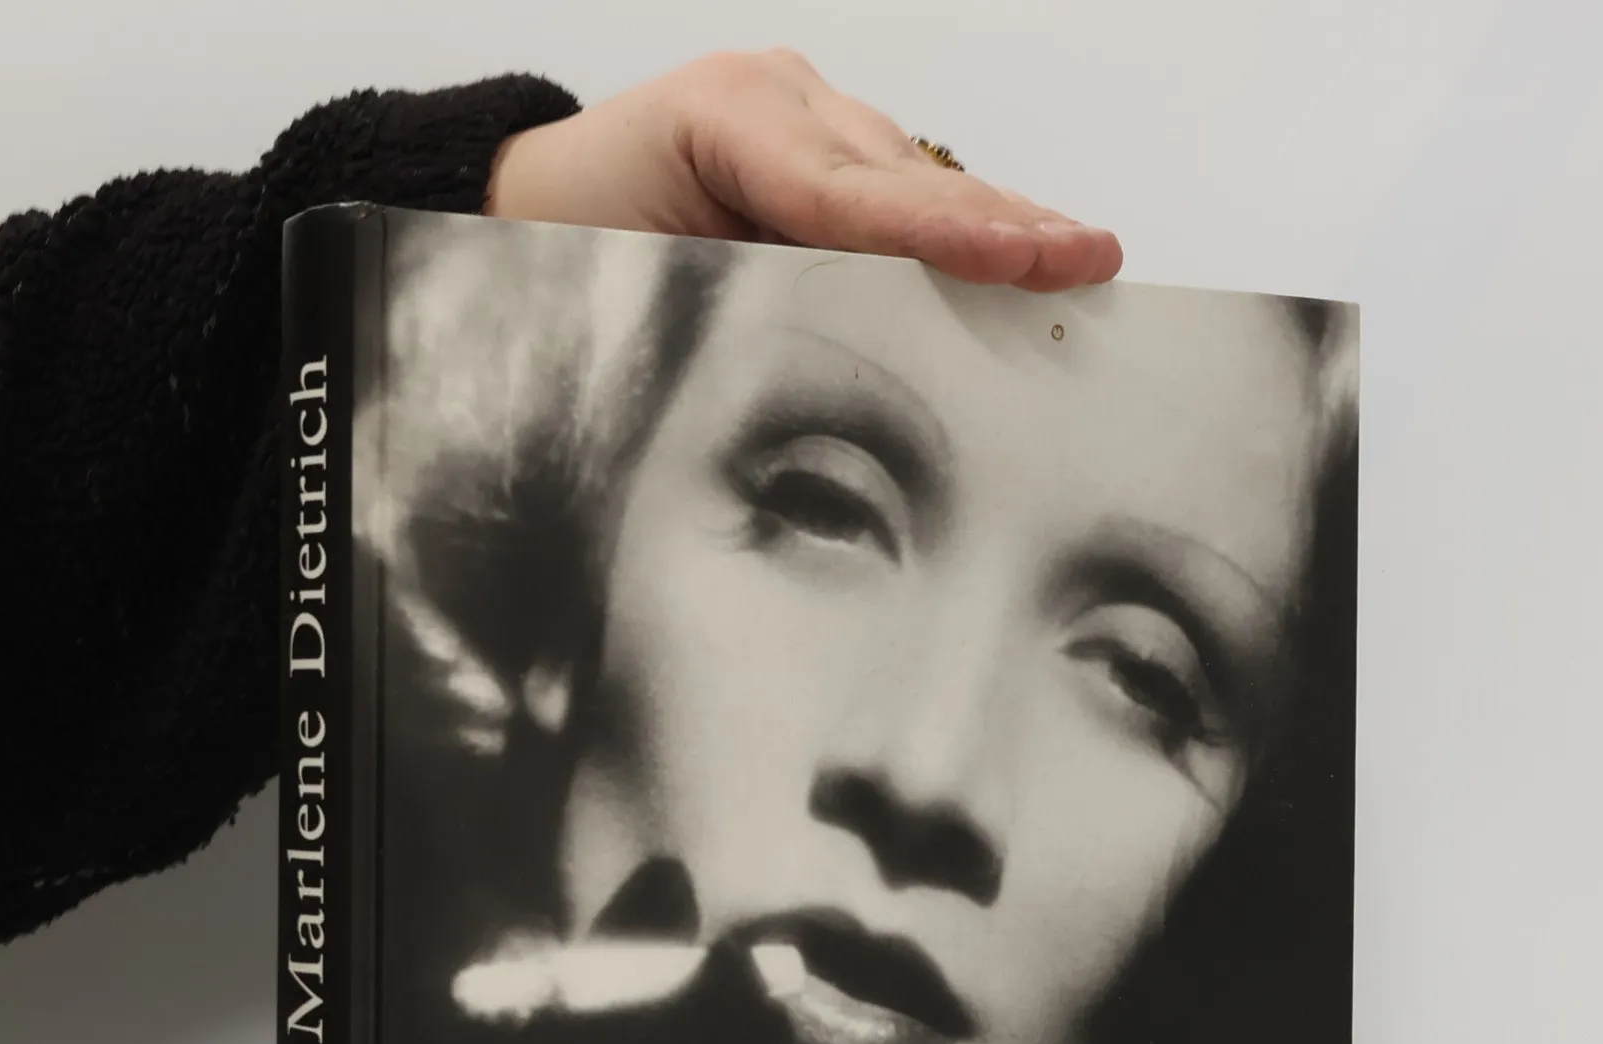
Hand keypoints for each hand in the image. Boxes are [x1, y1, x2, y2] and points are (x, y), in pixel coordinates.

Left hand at [486, 49, 1121, 292]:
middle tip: (1090, 261)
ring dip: (999, 228)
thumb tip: (851, 382)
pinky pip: (900, 191)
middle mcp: (772, 102)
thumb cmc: (556, 259)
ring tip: (1081, 264)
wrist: (511, 213)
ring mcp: (798, 113)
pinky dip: (960, 230)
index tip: (1029, 257)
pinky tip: (1027, 255)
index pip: (849, 194)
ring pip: (917, 180)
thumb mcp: (636, 287)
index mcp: (719, 123)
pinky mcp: (814, 143)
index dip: (945, 232)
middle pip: (907, 178)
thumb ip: (739, 307)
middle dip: (1003, 225)